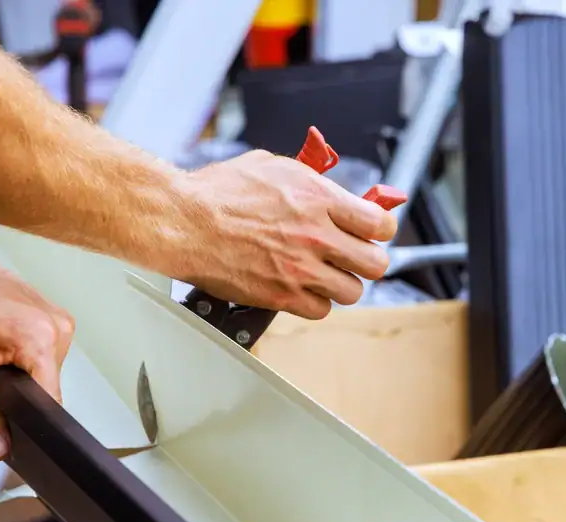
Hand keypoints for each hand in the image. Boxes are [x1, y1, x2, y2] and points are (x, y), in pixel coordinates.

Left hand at [0, 251, 74, 459]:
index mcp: (41, 339)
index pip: (50, 403)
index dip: (26, 422)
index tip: (3, 422)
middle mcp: (59, 329)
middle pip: (46, 389)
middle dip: (13, 391)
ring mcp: (58, 322)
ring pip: (42, 374)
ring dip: (15, 374)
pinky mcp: (51, 319)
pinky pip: (41, 355)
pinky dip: (18, 358)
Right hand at [178, 150, 397, 318]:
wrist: (185, 222)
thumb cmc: (219, 192)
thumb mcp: (273, 167)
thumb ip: (311, 182)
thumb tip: (333, 192)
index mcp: (319, 198)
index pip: (380, 224)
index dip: (380, 228)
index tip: (374, 230)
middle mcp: (317, 236)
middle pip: (376, 263)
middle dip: (367, 259)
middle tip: (353, 256)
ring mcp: (301, 270)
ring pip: (352, 291)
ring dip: (341, 283)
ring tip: (324, 274)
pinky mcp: (282, 296)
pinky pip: (321, 310)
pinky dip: (315, 302)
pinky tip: (301, 288)